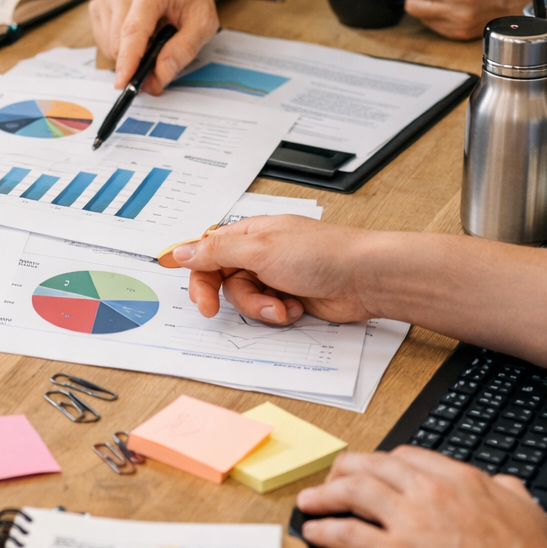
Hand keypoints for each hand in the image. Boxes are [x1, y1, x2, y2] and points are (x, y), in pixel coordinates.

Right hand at [90, 0, 218, 95]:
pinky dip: (119, 46)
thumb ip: (183, 51)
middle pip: (118, 43)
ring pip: (108, 45)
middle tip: (159, 55)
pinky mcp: (99, 3)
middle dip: (136, 61)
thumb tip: (158, 78)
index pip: (133, 30)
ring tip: (150, 36)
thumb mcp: (203, 24)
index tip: (123, 83)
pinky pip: (102, 40)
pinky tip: (136, 33)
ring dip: (128, 52)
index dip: (128, 60)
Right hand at [171, 215, 382, 324]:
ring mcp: (276, 276)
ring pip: (245, 299)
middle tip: (215, 310)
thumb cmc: (321, 254)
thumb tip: (181, 251)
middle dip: (230, 297)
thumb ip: (215, 251)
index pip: (208, 252)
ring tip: (281, 306)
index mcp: (250, 233)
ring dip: (260, 307)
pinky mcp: (290, 297)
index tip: (197, 297)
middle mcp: (261, 253)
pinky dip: (278, 314)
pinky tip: (295, 308)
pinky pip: (267, 311)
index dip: (197, 274)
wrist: (365, 278)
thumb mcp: (259, 249)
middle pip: (223, 280)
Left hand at [297, 448, 546, 547]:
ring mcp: (409, 522)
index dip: (382, 464)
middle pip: (371, 467)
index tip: (372, 472)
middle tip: (332, 480)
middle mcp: (429, 492)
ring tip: (309, 502)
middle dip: (345, 471)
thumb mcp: (528, 512)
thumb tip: (501, 485)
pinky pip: (346, 534)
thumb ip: (506, 492)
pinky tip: (314, 533)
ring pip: (351, 492)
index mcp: (461, 479)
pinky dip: (324, 530)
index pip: (406, 457)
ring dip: (324, 495)